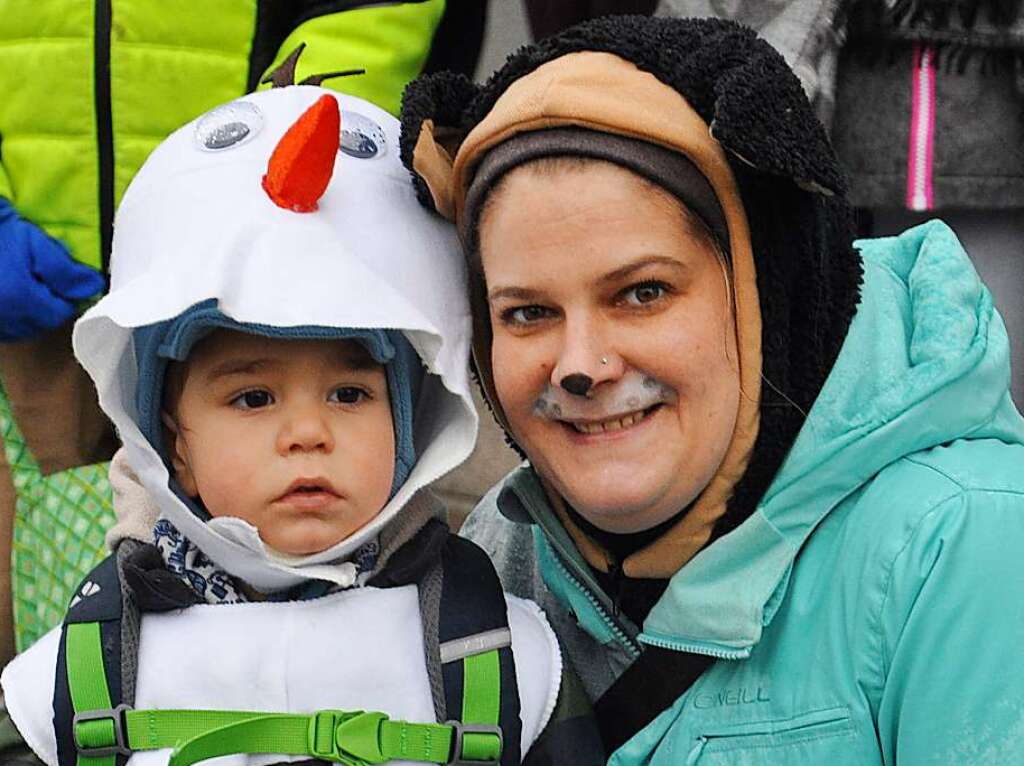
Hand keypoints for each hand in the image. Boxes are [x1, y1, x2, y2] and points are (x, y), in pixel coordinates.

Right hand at [0, 198, 104, 340]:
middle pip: (42, 322)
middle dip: (49, 306)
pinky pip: (5, 328)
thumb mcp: (36, 244)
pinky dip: (13, 318)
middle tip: (44, 282)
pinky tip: (10, 298)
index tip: (64, 282)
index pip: (60, 312)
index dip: (67, 297)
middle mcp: (6, 316)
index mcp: (21, 298)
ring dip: (31, 314)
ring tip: (27, 288)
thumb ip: (66, 271)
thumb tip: (93, 287)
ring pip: (23, 328)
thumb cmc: (0, 233)